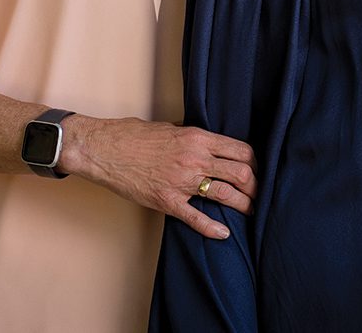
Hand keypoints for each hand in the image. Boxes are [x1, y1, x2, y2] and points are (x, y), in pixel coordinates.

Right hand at [59, 116, 256, 239]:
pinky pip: (195, 217)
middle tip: (258, 192)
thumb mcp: (171, 127)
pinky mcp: (167, 201)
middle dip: (254, 185)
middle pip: (240, 173)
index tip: (257, 169)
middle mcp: (195, 159)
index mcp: (198, 138)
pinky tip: (224, 233)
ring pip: (224, 194)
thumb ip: (192, 137)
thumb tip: (208, 142)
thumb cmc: (133, 136)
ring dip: (242, 204)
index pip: (240, 150)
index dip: (255, 161)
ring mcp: (181, 181)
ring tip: (250, 210)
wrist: (104, 149)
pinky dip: (212, 228)